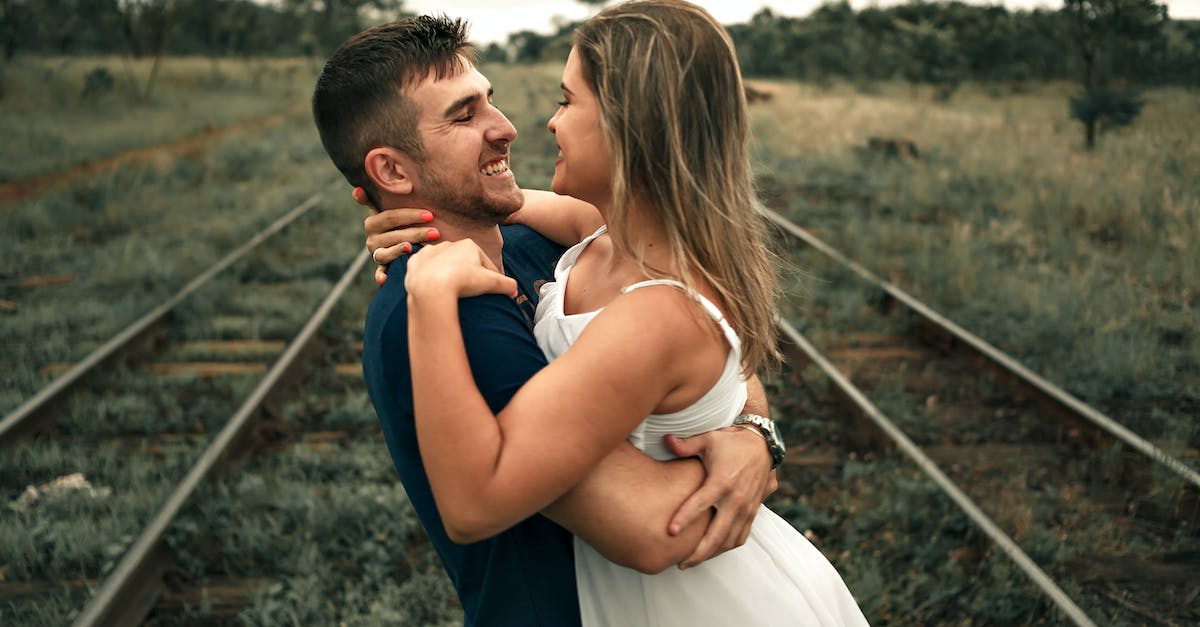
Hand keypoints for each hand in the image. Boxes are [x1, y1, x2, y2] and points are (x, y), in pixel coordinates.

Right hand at [355, 187, 439, 284]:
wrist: (395, 236)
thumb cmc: (398, 219)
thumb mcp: (388, 206)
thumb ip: (378, 197)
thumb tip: (357, 189)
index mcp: (373, 221)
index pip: (391, 216)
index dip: (410, 215)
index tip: (429, 215)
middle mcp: (372, 237)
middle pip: (394, 234)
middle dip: (416, 232)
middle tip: (436, 232)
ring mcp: (376, 252)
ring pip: (389, 251)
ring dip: (401, 250)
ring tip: (414, 248)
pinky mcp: (381, 266)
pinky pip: (380, 271)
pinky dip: (380, 275)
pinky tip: (383, 280)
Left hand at [405, 239, 516, 300]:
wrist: (430, 287)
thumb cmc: (462, 282)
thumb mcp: (491, 283)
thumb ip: (507, 285)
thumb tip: (515, 291)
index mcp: (469, 245)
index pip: (485, 264)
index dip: (491, 279)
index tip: (492, 291)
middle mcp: (449, 244)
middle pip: (464, 263)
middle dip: (468, 275)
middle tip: (471, 293)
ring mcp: (430, 252)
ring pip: (444, 265)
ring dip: (449, 275)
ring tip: (452, 291)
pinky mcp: (415, 262)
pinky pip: (425, 269)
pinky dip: (429, 276)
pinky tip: (434, 286)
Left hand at [663, 426, 777, 568]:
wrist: (762, 444)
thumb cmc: (730, 441)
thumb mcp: (707, 439)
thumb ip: (685, 445)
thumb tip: (665, 440)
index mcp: (722, 481)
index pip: (700, 504)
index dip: (684, 519)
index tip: (670, 532)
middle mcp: (736, 499)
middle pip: (717, 534)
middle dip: (698, 553)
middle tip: (680, 564)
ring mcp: (747, 508)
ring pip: (729, 541)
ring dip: (711, 554)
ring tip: (692, 562)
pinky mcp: (753, 512)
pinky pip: (741, 536)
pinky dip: (726, 547)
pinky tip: (712, 552)